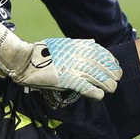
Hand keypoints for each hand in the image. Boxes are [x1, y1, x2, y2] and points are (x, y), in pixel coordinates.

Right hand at [0, 24, 121, 103]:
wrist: (23, 61)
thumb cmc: (41, 53)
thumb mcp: (61, 44)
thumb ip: (78, 44)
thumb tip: (94, 43)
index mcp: (76, 46)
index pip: (101, 53)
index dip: (111, 61)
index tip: (116, 68)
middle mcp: (76, 55)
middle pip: (102, 66)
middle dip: (111, 74)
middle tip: (115, 81)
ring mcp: (72, 67)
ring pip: (97, 77)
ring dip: (107, 85)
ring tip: (110, 89)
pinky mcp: (66, 80)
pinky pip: (86, 87)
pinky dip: (95, 92)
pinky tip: (99, 95)